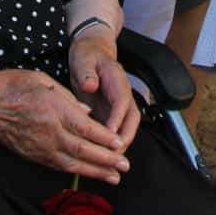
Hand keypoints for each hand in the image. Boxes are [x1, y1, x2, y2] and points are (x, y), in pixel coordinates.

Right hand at [0, 69, 130, 184]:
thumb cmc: (13, 86)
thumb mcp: (43, 79)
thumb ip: (68, 97)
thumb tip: (88, 112)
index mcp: (54, 109)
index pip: (86, 128)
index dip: (105, 138)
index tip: (120, 143)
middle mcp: (50, 131)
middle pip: (83, 150)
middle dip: (107, 159)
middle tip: (124, 165)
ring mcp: (41, 146)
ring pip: (73, 163)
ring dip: (96, 171)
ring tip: (114, 176)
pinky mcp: (35, 155)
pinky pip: (59, 166)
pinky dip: (78, 172)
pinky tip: (89, 174)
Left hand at [67, 34, 139, 153]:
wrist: (92, 53)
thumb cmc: (87, 57)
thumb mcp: (84, 60)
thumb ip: (87, 72)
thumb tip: (90, 85)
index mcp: (117, 80)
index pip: (122, 101)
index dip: (118, 119)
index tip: (110, 133)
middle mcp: (123, 95)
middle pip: (131, 119)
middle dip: (124, 138)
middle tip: (112, 154)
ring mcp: (120, 106)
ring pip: (126, 128)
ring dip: (120, 144)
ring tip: (109, 161)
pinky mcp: (112, 113)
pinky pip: (115, 131)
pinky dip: (111, 144)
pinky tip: (101, 156)